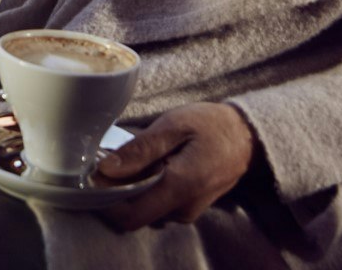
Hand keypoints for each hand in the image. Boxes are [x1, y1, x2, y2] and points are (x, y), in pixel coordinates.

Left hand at [97, 102, 256, 230]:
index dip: (106, 202)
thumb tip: (105, 170)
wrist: (248, 136)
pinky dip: (146, 188)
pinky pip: (159, 204)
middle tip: (108, 161)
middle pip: (135, 213)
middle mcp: (183, 208)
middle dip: (116, 193)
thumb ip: (140, 149)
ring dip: (131, 189)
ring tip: (130, 158)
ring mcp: (188, 211)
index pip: (130, 216)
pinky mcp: (189, 206)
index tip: (93, 177)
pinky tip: (148, 164)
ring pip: (146, 209)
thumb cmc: (211, 125)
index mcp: (178, 187)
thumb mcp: (174, 126)